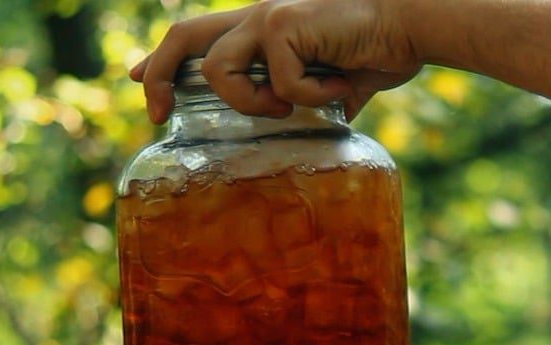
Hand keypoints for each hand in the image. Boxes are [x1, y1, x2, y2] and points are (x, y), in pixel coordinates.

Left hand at [129, 0, 423, 122]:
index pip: (199, 37)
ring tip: (291, 105)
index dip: (162, 60)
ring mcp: (268, 17)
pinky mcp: (284, 25)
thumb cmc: (386, 47)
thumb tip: (329, 123)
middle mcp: (259, 16)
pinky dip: (311, 98)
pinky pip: (279, 85)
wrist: (413, 24)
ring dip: (253, 102)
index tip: (137, 81)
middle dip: (157, 74)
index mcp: (267, 27)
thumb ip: (324, 98)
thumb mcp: (343, 82)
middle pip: (183, 37)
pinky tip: (340, 84)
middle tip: (153, 110)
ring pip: (219, 72)